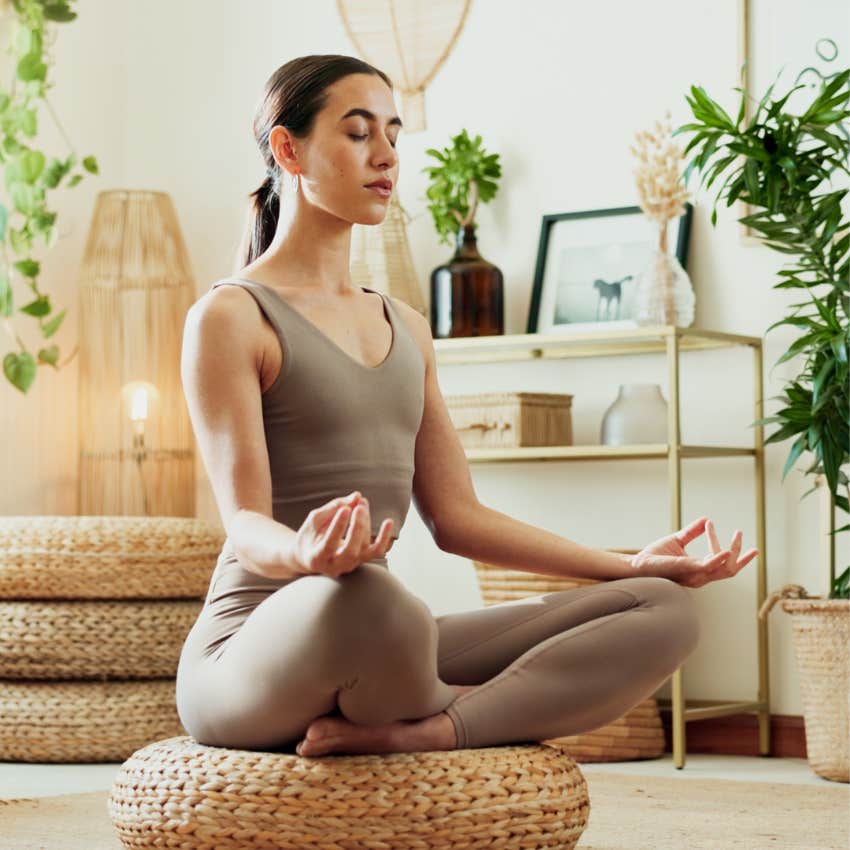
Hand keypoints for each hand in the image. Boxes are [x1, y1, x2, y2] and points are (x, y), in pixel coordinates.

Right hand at [292, 491, 394, 577]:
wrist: (310, 556)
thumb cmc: (310, 536)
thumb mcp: (314, 520)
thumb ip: (333, 508)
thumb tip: (357, 496)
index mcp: (316, 558)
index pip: (329, 545)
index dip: (338, 527)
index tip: (345, 509)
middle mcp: (334, 566)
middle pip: (350, 551)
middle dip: (357, 528)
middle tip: (359, 507)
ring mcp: (350, 565)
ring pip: (363, 547)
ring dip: (365, 523)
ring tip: (362, 503)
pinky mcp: (361, 560)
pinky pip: (376, 551)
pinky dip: (384, 538)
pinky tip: (389, 521)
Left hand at [630, 517, 758, 587]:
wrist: (637, 563)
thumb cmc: (655, 556)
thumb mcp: (678, 540)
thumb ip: (692, 532)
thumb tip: (706, 519)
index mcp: (699, 570)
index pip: (722, 562)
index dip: (727, 545)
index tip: (720, 526)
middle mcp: (700, 576)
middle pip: (730, 570)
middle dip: (743, 557)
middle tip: (748, 540)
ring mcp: (694, 575)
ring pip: (724, 569)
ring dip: (733, 551)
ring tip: (738, 536)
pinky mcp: (686, 569)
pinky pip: (706, 567)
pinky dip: (718, 559)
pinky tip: (727, 551)